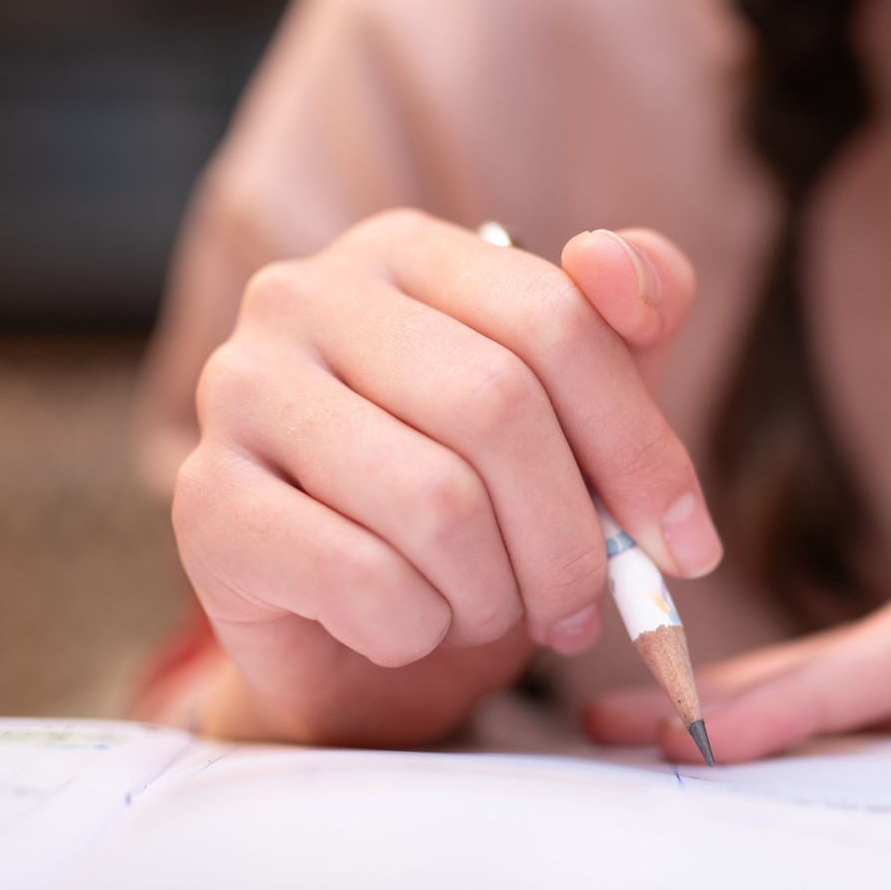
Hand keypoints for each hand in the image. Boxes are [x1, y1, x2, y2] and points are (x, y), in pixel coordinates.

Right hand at [173, 209, 717, 745]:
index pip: (560, 321)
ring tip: (493, 611)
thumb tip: (618, 262)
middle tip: (587, 606)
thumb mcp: (575, 417)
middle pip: (499, 408)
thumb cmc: (480, 510)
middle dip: (572, 537)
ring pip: (437, 502)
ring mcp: (238, 391)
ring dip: (496, 592)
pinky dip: (420, 629)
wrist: (355, 637)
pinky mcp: (202, 502)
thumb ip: (628, 328)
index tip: (687, 546)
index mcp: (408, 252)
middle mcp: (307, 296)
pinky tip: (413, 626)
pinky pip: (365, 580)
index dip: (642, 447)